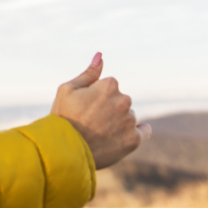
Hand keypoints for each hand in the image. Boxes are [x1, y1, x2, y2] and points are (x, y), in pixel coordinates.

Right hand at [50, 52, 150, 169]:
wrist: (65, 152)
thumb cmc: (63, 118)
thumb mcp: (68, 90)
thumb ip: (88, 73)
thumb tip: (100, 56)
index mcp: (109, 85)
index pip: (109, 87)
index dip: (96, 98)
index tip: (86, 108)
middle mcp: (124, 100)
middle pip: (121, 101)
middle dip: (109, 109)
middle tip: (92, 122)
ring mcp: (130, 120)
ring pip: (129, 117)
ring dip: (120, 122)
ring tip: (101, 134)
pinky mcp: (134, 139)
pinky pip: (144, 131)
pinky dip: (135, 133)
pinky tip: (121, 137)